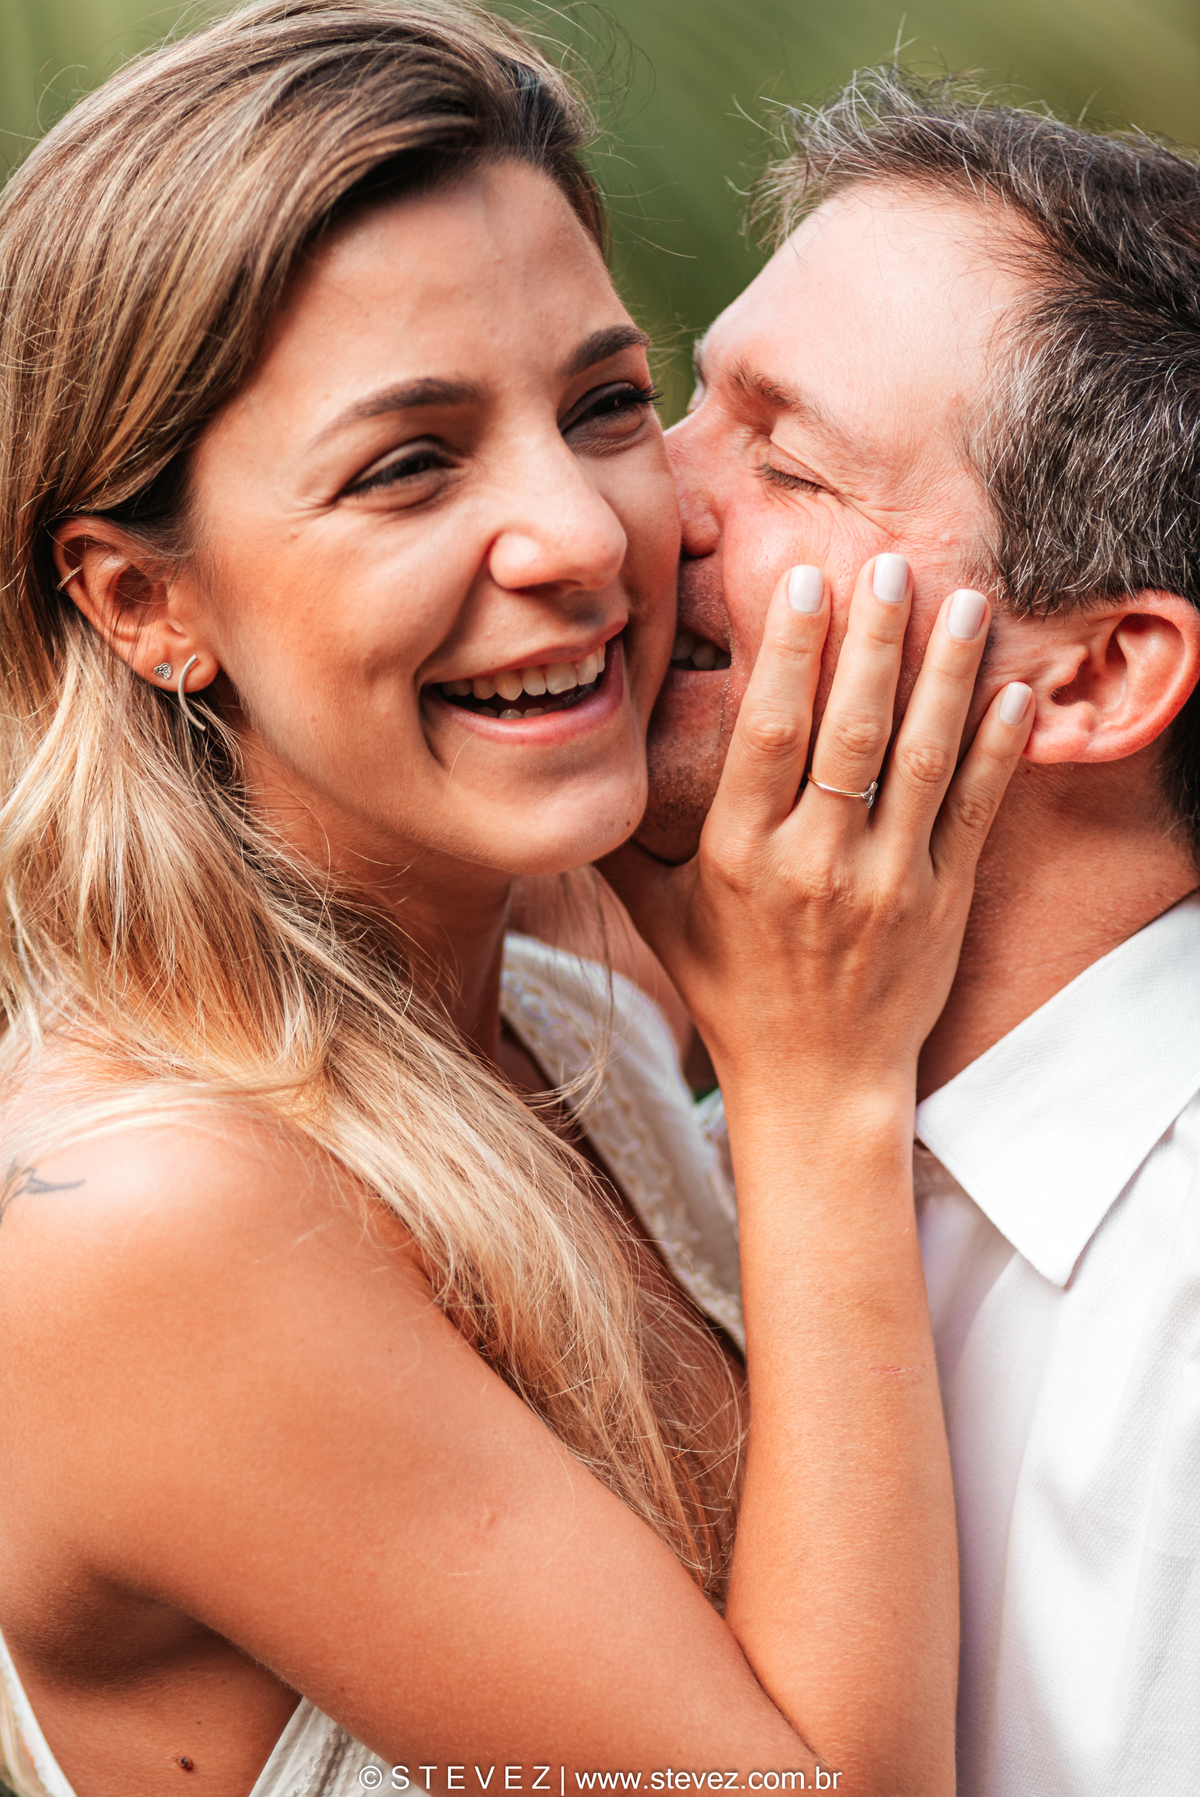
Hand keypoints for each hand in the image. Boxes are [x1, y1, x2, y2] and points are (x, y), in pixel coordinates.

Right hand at [603, 555, 1032, 1100]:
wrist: (817, 1085)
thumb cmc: (729, 992)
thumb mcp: (658, 918)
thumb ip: (622, 839)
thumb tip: (579, 760)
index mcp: (740, 857)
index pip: (768, 735)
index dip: (790, 654)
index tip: (806, 584)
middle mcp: (814, 865)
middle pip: (852, 733)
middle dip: (875, 640)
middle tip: (891, 563)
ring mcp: (887, 884)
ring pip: (924, 760)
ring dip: (947, 674)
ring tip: (965, 600)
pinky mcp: (943, 903)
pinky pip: (973, 812)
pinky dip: (996, 749)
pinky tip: (1010, 689)